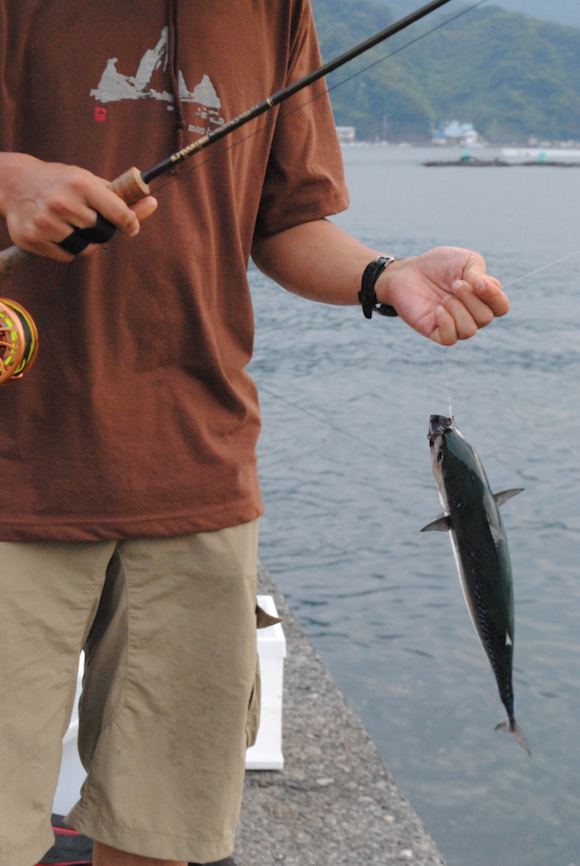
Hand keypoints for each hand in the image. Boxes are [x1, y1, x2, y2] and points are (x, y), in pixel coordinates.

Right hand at [0, 153, 156, 260]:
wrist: (13, 183)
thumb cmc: (60, 182)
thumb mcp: (87, 181)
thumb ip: (119, 196)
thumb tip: (153, 203)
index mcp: (81, 184)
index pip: (120, 214)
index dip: (131, 224)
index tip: (131, 227)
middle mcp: (63, 202)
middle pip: (103, 234)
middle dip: (102, 230)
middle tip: (89, 219)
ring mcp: (46, 222)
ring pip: (86, 249)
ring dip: (86, 242)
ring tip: (72, 225)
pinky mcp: (33, 238)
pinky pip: (68, 256)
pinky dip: (68, 249)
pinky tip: (57, 232)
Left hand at [375, 246, 507, 344]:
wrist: (409, 272)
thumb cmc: (438, 265)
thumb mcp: (464, 260)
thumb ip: (479, 272)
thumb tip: (488, 286)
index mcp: (483, 298)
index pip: (501, 307)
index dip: (494, 297)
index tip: (478, 281)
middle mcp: (471, 315)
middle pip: (486, 318)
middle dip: (470, 299)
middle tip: (454, 284)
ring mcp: (454, 325)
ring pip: (469, 331)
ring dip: (458, 311)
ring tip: (445, 298)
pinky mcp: (435, 332)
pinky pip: (450, 339)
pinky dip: (447, 324)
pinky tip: (438, 310)